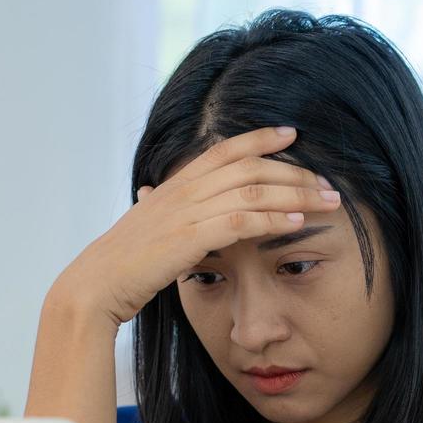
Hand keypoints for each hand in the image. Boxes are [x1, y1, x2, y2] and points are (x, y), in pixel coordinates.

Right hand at [50, 125, 341, 325]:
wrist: (94, 287)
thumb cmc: (119, 266)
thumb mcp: (141, 227)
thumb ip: (155, 208)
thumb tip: (151, 193)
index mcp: (173, 186)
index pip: (223, 149)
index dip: (259, 138)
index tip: (292, 135)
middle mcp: (182, 191)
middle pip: (249, 166)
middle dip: (294, 171)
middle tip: (328, 182)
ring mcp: (185, 212)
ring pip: (252, 190)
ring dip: (296, 193)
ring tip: (328, 201)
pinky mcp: (188, 238)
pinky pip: (240, 220)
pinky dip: (273, 218)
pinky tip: (297, 222)